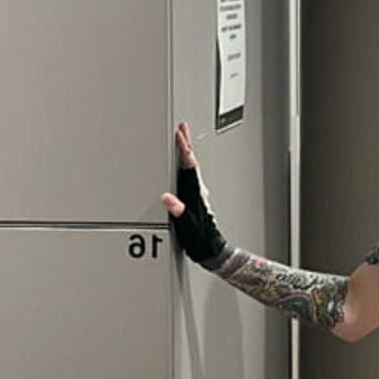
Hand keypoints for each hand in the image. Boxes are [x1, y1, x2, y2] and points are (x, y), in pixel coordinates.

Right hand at [161, 122, 230, 266]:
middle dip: (186, 144)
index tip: (179, 134)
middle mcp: (197, 191)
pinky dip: (185, 166)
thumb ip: (177, 211)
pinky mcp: (194, 199)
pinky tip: (181, 166)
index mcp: (195, 194)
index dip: (183, 149)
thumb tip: (167, 198)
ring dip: (186, 153)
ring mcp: (196, 194)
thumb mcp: (186, 227)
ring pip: (190, 168)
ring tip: (181, 140)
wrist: (210, 250)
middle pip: (190, 162)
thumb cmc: (201, 240)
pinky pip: (188, 177)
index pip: (189, 166)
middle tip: (182, 127)